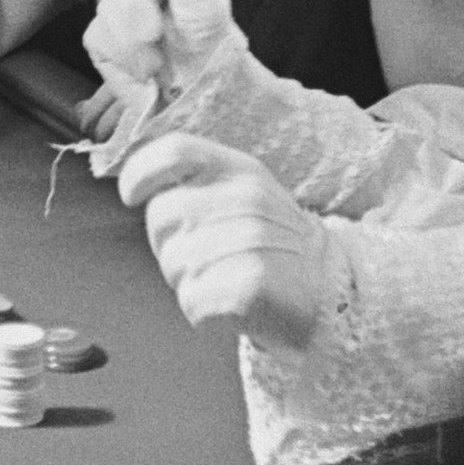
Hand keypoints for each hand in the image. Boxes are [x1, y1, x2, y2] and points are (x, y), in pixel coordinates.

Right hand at [83, 0, 244, 103]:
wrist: (198, 90)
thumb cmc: (210, 44)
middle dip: (138, 6)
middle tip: (155, 33)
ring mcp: (119, 9)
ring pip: (107, 8)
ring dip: (134, 41)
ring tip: (158, 60)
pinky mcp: (102, 38)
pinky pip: (98, 36)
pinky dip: (122, 56)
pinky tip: (142, 67)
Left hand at [115, 133, 336, 351]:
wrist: (332, 295)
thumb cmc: (275, 248)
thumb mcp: (247, 196)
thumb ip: (199, 183)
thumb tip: (141, 189)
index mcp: (241, 170)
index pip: (174, 151)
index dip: (140, 171)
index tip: (131, 196)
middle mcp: (246, 199)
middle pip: (161, 216)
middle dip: (169, 244)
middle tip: (209, 258)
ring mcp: (250, 241)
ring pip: (173, 264)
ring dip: (189, 282)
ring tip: (228, 280)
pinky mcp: (249, 287)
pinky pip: (191, 303)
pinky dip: (203, 314)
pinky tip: (232, 307)